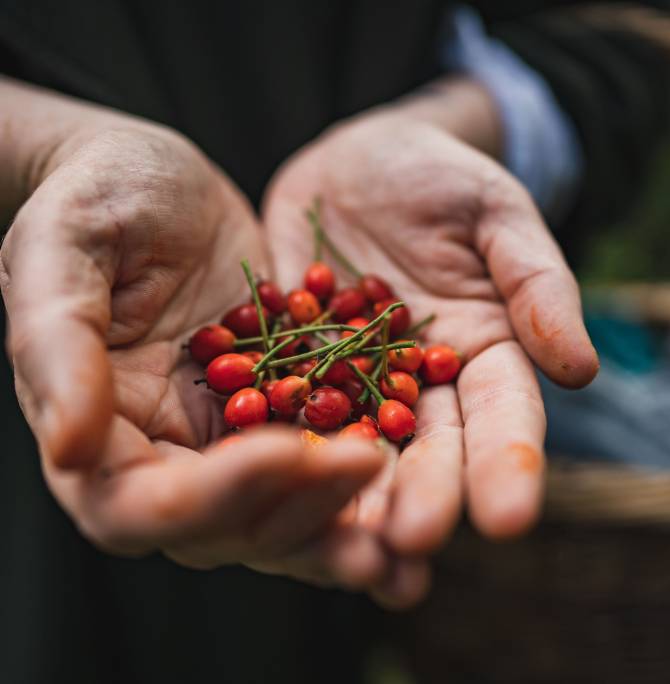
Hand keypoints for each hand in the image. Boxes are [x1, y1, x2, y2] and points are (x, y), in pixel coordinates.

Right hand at [0, 86, 387, 588]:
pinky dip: (362, 478)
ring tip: (412, 539)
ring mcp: (224, 434)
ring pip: (282, 508)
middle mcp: (163, 449)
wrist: (154, 177)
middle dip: (301, 519)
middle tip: (376, 502)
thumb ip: (57, 345)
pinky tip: (414, 479)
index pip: (143, 503)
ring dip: (343, 526)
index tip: (289, 451)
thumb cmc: (94, 196)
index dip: (216, 494)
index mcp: (99, 428)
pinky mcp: (276, 405)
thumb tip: (69, 450)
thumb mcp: (61, 249)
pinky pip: (320, 453)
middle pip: (226, 525)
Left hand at [264, 83, 598, 602]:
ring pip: (353, 443)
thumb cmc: (443, 180)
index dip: (507, 466)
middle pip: (425, 448)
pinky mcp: (292, 362)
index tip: (507, 521)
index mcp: (483, 353)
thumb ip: (535, 285)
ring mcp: (351, 378)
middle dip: (421, 496)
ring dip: (347, 494)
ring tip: (341, 543)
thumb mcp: (497, 216)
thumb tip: (578, 369)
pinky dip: (276, 440)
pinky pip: (282, 402)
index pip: (503, 418)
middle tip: (408, 544)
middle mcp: (419, 382)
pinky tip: (263, 476)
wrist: (362, 166)